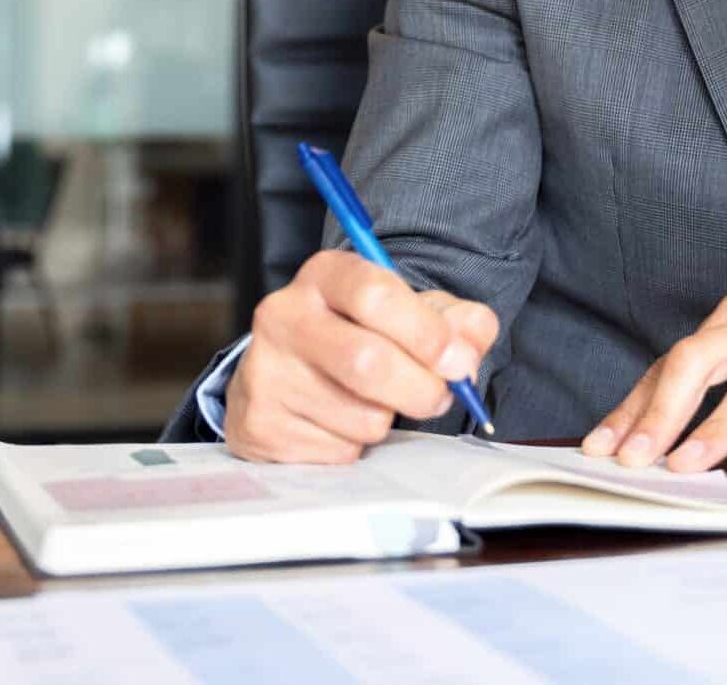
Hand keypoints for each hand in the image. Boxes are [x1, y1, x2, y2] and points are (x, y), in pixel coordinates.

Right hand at [224, 250, 498, 462]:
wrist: (290, 371)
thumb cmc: (362, 333)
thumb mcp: (412, 312)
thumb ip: (456, 322)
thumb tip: (469, 349)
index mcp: (326, 274)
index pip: (376, 295)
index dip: (427, 333)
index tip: (458, 361)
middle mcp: (284, 314)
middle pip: (366, 361)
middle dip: (420, 388)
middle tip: (440, 397)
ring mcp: (264, 371)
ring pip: (358, 415)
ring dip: (388, 420)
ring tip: (377, 402)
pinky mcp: (258, 424)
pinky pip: (336, 451)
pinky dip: (356, 445)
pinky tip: (342, 422)